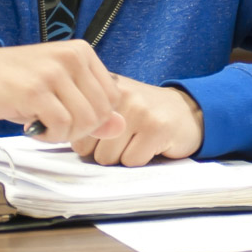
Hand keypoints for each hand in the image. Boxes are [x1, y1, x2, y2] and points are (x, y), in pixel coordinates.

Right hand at [0, 41, 124, 140]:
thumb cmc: (20, 82)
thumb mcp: (62, 90)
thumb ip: (92, 108)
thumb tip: (119, 127)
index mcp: (83, 53)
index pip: (113, 97)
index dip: (97, 118)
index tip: (73, 119)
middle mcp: (73, 57)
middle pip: (101, 112)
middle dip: (80, 130)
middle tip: (56, 127)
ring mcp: (54, 72)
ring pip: (84, 120)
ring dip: (64, 134)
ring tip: (45, 126)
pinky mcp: (35, 90)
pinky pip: (61, 125)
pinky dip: (50, 136)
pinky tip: (34, 128)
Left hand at [70, 76, 203, 165]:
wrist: (189, 111)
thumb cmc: (147, 114)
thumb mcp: (116, 106)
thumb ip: (90, 118)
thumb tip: (62, 139)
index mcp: (105, 89)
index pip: (75, 131)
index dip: (89, 142)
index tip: (105, 136)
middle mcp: (120, 96)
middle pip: (88, 149)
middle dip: (105, 151)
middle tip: (127, 138)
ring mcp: (139, 110)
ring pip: (108, 158)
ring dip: (123, 157)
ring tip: (139, 140)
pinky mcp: (157, 128)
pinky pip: (132, 161)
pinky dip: (142, 159)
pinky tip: (152, 144)